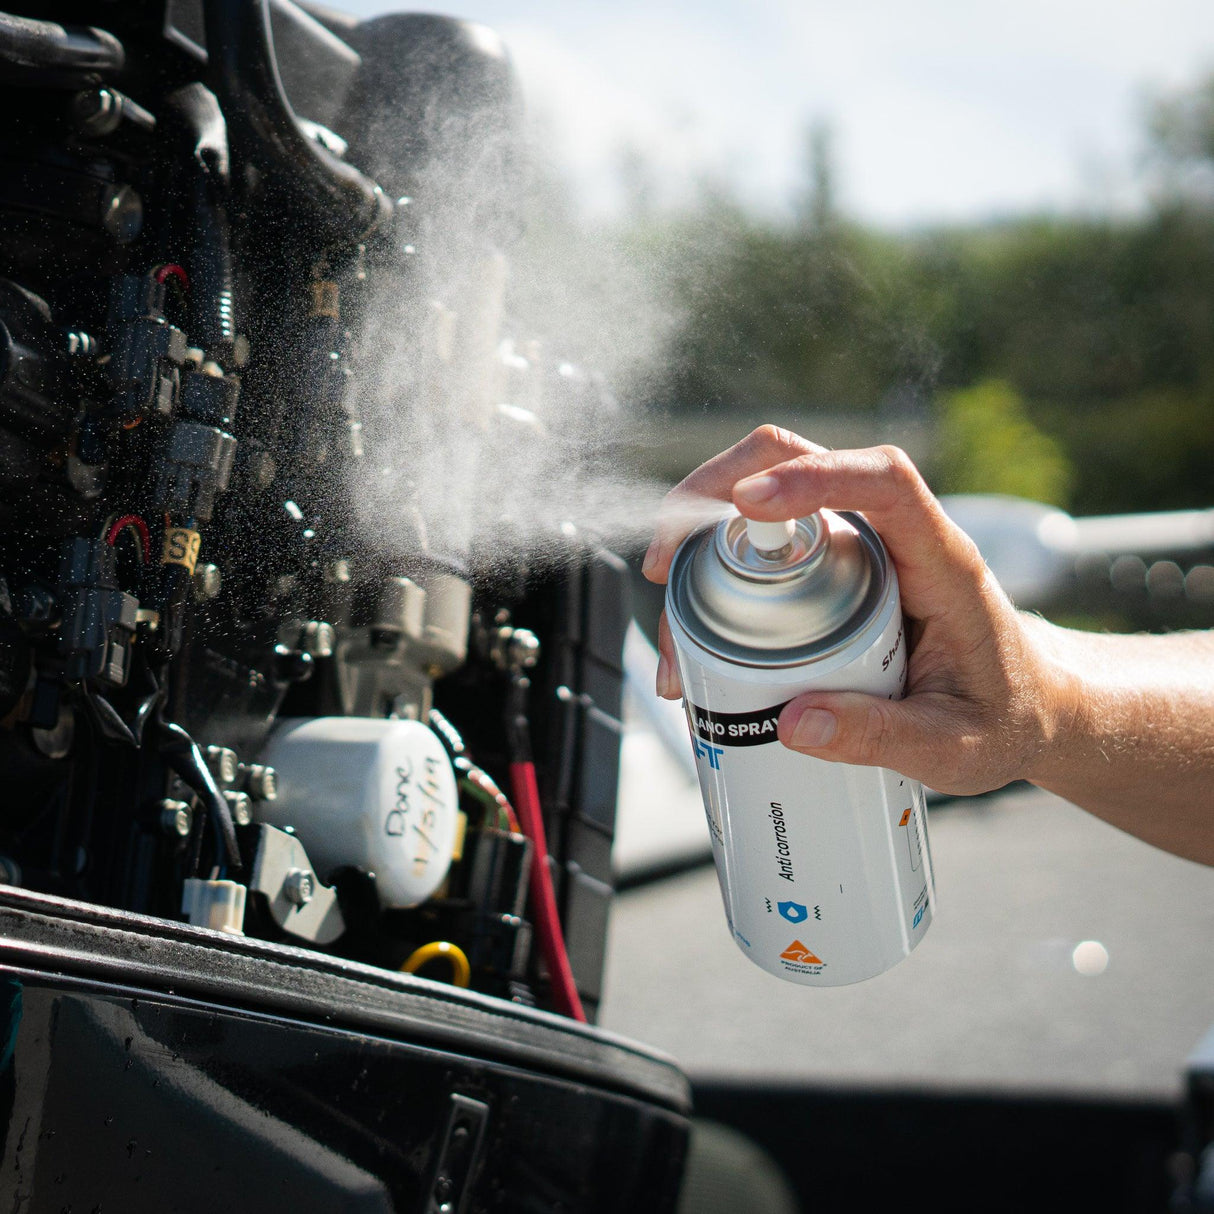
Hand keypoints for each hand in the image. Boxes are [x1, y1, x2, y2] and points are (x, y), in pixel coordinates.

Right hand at [641, 426, 1069, 795]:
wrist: (1029, 706)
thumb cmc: (1006, 715)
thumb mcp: (957, 747)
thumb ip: (883, 736)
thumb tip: (793, 722)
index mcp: (941, 559)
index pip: (882, 478)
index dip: (811, 476)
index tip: (748, 507)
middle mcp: (890, 536)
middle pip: (795, 461)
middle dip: (712, 492)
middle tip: (663, 565)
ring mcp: (856, 549)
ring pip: (766, 503)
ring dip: (701, 543)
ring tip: (675, 640)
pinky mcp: (832, 573)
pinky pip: (765, 551)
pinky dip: (717, 578)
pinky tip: (697, 643)